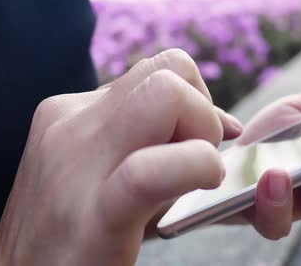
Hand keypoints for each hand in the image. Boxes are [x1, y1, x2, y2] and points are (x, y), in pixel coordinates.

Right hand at [0, 49, 241, 265]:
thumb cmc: (80, 231)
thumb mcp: (113, 170)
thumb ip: (162, 137)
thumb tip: (228, 124)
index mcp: (76, 111)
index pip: (162, 69)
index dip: (198, 100)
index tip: (203, 142)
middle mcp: (72, 121)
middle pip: (171, 69)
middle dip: (203, 110)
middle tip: (199, 161)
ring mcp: (74, 160)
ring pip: (167, 95)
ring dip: (203, 135)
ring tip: (197, 178)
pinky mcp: (91, 215)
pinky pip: (148, 171)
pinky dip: (194, 166)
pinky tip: (205, 182)